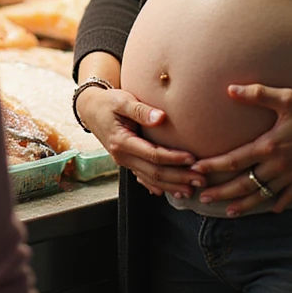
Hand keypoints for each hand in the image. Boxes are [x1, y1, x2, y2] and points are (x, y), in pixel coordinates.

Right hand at [76, 86, 202, 198]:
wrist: (91, 109)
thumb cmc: (108, 102)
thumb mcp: (122, 100)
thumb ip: (141, 110)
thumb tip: (161, 117)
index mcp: (122, 142)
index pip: (153, 155)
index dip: (174, 159)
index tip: (192, 158)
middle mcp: (122, 156)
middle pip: (154, 173)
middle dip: (178, 178)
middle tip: (200, 180)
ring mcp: (124, 162)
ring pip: (150, 179)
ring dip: (172, 185)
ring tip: (191, 190)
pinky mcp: (127, 162)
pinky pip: (144, 178)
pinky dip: (158, 186)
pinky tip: (171, 192)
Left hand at [190, 85, 291, 215]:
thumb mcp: (287, 98)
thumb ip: (258, 94)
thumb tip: (230, 89)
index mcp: (271, 145)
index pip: (236, 159)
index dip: (215, 165)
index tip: (197, 169)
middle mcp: (279, 165)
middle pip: (244, 183)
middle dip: (222, 192)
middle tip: (202, 197)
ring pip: (262, 195)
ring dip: (242, 204)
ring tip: (226, 211)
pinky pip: (286, 198)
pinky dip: (274, 204)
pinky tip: (265, 209)